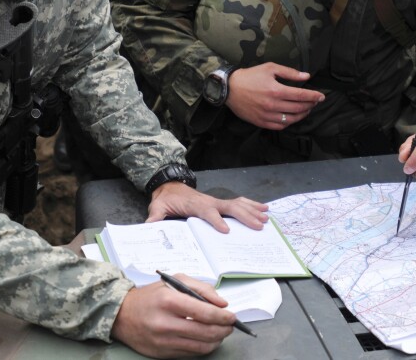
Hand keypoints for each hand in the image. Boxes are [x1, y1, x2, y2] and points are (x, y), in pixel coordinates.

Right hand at [111, 275, 234, 357]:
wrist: (122, 315)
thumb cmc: (151, 296)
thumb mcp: (173, 281)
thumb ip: (201, 288)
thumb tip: (222, 304)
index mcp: (169, 301)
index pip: (204, 312)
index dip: (223, 316)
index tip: (232, 316)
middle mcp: (165, 323)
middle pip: (206, 332)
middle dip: (223, 329)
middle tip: (230, 326)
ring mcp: (163, 341)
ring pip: (201, 346)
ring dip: (216, 340)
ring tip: (220, 333)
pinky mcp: (162, 353)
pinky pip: (191, 354)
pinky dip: (203, 347)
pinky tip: (206, 340)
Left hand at [146, 182, 268, 231]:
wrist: (170, 186)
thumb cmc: (166, 198)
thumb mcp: (157, 207)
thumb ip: (155, 217)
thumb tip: (149, 226)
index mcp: (195, 205)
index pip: (207, 212)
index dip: (216, 220)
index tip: (225, 231)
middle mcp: (209, 201)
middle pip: (229, 207)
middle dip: (244, 216)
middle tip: (258, 226)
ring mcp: (216, 201)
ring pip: (237, 204)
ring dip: (252, 211)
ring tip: (266, 218)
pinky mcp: (220, 203)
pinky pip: (238, 203)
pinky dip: (252, 205)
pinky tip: (263, 209)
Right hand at [225, 63, 323, 129]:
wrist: (229, 89)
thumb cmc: (250, 76)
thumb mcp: (270, 68)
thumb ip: (290, 73)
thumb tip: (306, 76)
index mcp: (276, 90)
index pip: (301, 95)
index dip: (313, 96)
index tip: (321, 96)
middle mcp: (272, 105)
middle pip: (298, 108)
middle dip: (310, 105)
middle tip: (315, 102)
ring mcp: (267, 115)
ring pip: (291, 119)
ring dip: (302, 115)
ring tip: (306, 110)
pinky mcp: (261, 122)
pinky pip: (279, 126)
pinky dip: (289, 123)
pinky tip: (292, 117)